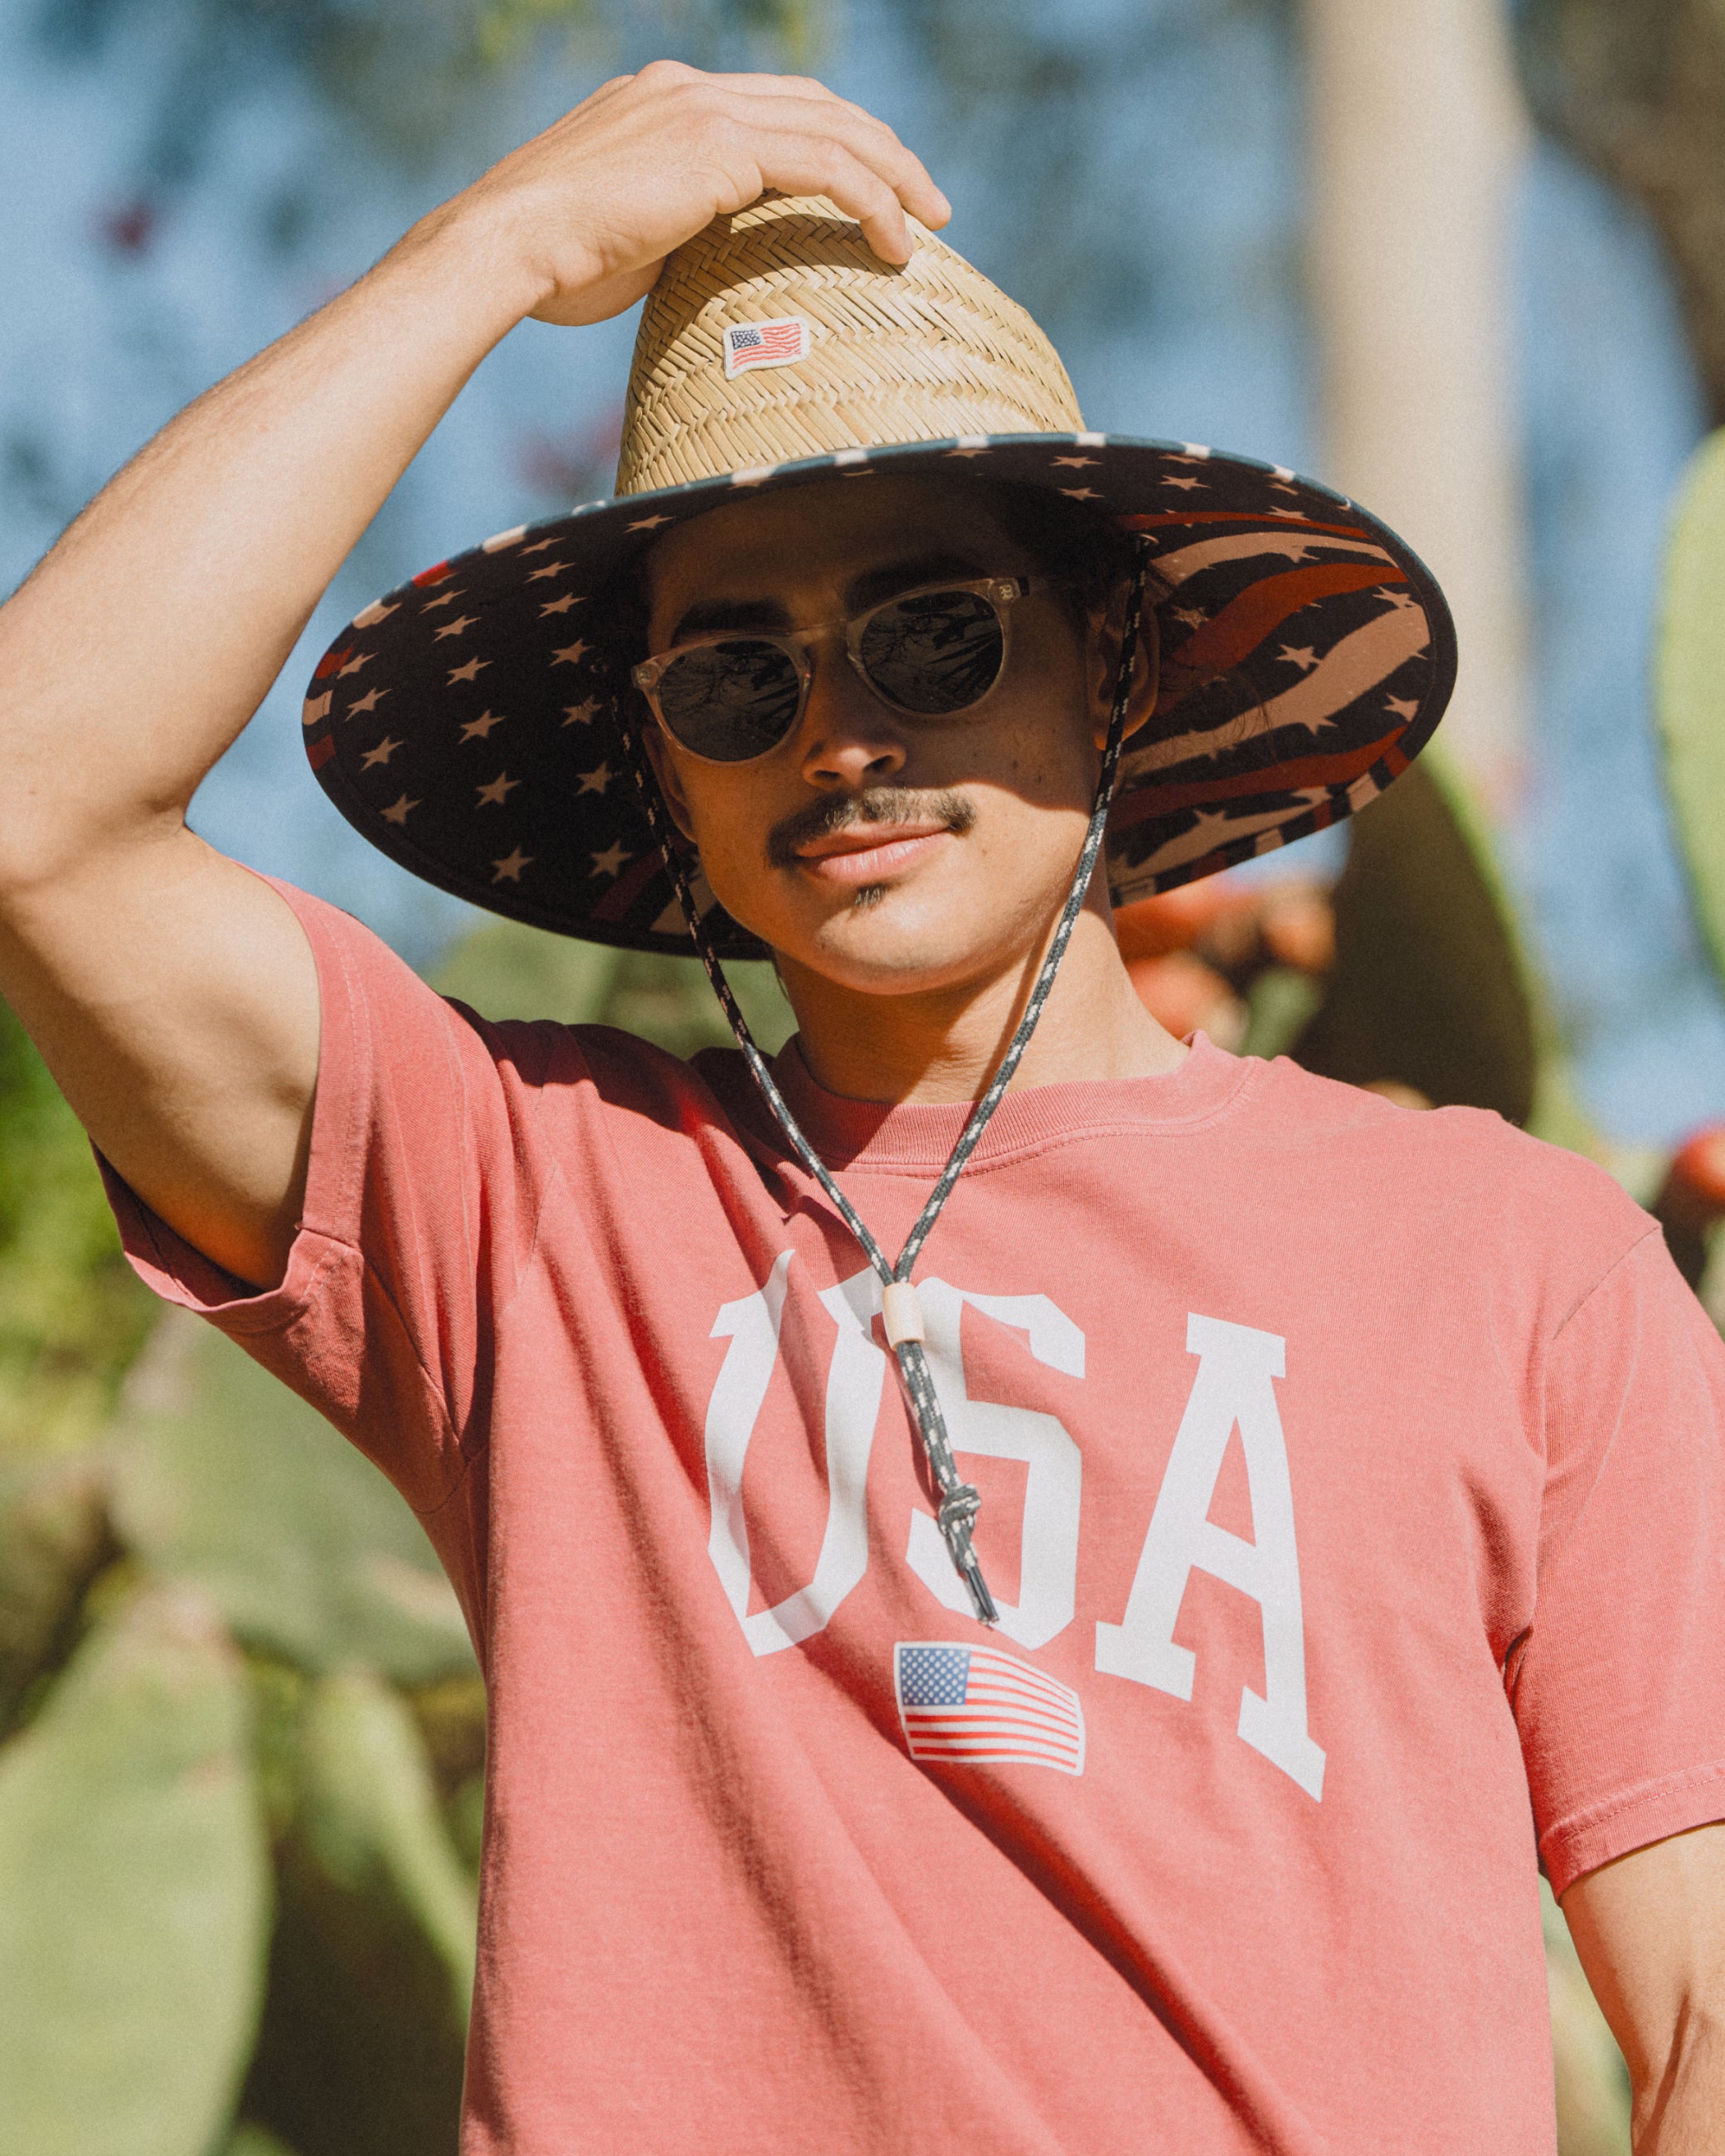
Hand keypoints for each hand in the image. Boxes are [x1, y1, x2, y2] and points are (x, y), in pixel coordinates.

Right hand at [429, 60, 950, 327]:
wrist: (504, 247)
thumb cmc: (548, 266)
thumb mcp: (624, 239)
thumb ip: (675, 232)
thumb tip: (708, 273)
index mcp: (661, 102)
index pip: (772, 107)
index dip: (833, 141)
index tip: (872, 187)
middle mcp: (686, 89)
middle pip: (815, 104)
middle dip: (881, 150)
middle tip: (927, 201)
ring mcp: (702, 109)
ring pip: (833, 128)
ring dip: (895, 174)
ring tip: (932, 223)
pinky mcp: (717, 146)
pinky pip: (824, 165)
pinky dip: (872, 200)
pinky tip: (898, 244)